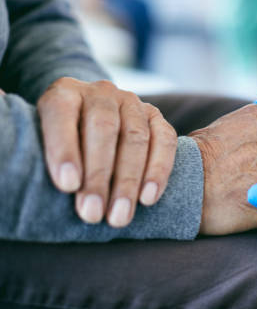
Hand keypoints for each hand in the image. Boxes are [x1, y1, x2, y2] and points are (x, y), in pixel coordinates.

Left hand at [37, 78, 177, 226]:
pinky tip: (148, 197)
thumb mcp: (40, 143)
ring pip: (136, 137)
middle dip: (98, 174)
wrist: (91, 128)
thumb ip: (43, 155)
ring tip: (119, 215)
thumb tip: (49, 180)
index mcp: (64, 92)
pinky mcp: (157, 117)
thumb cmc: (62, 146)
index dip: (64, 148)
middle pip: (103, 128)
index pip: (61, 113)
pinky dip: (158, 170)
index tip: (67, 185)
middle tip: (93, 213)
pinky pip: (165, 141)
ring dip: (128, 181)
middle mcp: (101, 92)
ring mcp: (132, 103)